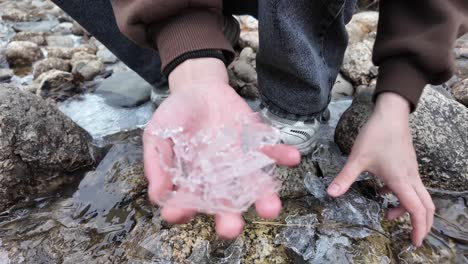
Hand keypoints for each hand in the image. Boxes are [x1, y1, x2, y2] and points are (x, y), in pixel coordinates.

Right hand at [143, 58, 300, 238]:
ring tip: (270, 208)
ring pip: (253, 186)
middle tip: (230, 228)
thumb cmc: (176, 116)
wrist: (198, 88)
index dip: (182, 210)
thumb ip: (157, 162)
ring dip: (264, 198)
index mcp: (192, 182)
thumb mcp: (158, 133)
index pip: (187, 202)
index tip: (178, 213)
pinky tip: (292, 158)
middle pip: (225, 205)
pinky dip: (282, 155)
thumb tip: (158, 194)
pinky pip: (271, 152)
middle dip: (228, 219)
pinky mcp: (256, 144)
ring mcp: (240, 163)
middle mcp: (219, 179)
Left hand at [327, 92, 434, 246]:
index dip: (418, 228)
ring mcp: (412, 170)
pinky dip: (404, 196)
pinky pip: (413, 186)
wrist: (390, 113)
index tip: (414, 242)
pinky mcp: (408, 165)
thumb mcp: (357, 158)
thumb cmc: (376, 134)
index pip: (416, 210)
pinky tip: (384, 191)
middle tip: (412, 237)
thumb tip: (331, 194)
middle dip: (422, 224)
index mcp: (400, 180)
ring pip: (420, 196)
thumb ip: (345, 177)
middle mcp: (411, 177)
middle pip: (426, 206)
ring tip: (390, 215)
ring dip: (410, 209)